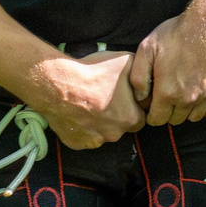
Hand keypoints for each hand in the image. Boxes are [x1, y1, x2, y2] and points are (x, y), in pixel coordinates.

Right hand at [22, 51, 142, 148]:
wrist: (58, 84)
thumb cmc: (93, 73)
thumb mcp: (126, 62)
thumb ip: (141, 74)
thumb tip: (146, 77)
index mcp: (130, 118)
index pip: (140, 118)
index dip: (133, 107)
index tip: (123, 98)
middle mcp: (114, 134)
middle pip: (120, 127)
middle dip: (115, 116)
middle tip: (104, 99)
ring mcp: (94, 141)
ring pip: (101, 133)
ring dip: (98, 122)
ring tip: (88, 104)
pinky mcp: (76, 143)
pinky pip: (83, 138)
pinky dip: (82, 127)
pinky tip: (77, 112)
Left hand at [130, 3, 205, 124]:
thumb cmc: (178, 34)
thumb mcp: (147, 48)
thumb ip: (138, 76)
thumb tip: (140, 97)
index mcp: (167, 92)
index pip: (156, 120)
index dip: (153, 112)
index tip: (155, 101)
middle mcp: (187, 100)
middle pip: (175, 120)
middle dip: (169, 110)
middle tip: (170, 92)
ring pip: (194, 118)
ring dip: (188, 109)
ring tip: (186, 92)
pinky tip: (202, 95)